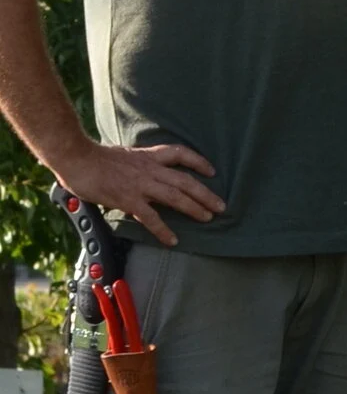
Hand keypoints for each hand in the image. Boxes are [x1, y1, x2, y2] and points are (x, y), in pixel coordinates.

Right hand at [60, 139, 221, 247]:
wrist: (79, 159)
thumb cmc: (96, 158)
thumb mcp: (124, 155)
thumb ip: (137, 165)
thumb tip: (141, 173)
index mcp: (148, 156)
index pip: (180, 154)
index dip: (199, 161)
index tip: (212, 171)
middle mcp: (150, 169)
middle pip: (185, 180)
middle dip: (205, 193)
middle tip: (221, 206)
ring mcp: (141, 184)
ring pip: (175, 196)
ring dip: (194, 208)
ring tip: (208, 218)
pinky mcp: (129, 200)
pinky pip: (151, 217)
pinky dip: (163, 229)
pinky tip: (172, 240)